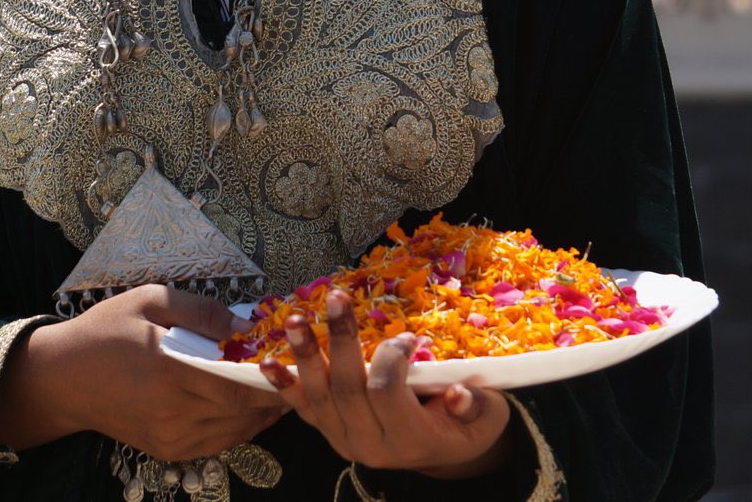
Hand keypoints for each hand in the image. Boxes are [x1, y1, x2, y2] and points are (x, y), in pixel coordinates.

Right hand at [0, 286, 286, 459]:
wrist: (64, 378)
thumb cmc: (106, 330)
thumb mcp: (150, 301)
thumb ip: (202, 311)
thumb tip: (246, 324)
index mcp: (169, 370)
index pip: (238, 383)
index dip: (274, 376)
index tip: (297, 359)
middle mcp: (173, 411)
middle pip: (242, 410)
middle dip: (275, 393)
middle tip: (298, 371)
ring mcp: (171, 437)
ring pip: (235, 431)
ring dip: (262, 413)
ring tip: (281, 387)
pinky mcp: (168, 450)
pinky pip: (218, 443)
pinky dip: (240, 426)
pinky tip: (249, 407)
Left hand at [258, 291, 513, 478]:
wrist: (443, 454)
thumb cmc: (468, 426)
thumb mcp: (486, 418)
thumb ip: (474, 407)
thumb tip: (459, 393)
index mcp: (412, 440)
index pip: (388, 393)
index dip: (392, 359)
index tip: (407, 336)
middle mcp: (372, 446)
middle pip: (348, 390)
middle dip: (341, 340)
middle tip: (338, 298)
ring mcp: (346, 441)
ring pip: (320, 398)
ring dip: (305, 355)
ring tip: (295, 319)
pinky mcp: (330, 433)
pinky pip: (303, 410)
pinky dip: (284, 386)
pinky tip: (265, 363)